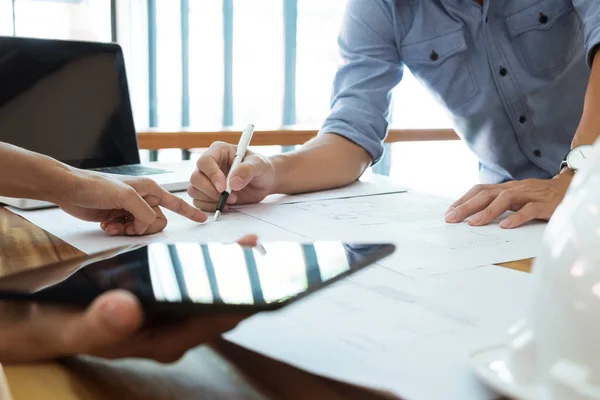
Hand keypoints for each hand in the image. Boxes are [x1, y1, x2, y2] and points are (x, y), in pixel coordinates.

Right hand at [0, 235, 258, 362]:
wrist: (55, 318)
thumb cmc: (68, 324)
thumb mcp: (77, 325)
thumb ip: (100, 322)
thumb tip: (125, 308)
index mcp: (164, 340)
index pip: (212, 323)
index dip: (240, 305)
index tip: (265, 286)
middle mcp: (177, 329)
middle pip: (222, 307)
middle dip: (246, 284)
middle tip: (268, 256)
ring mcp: (175, 314)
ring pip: (215, 293)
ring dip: (236, 271)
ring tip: (252, 246)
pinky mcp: (170, 298)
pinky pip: (202, 282)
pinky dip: (216, 265)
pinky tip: (228, 248)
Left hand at [57, 173, 206, 235]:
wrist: (69, 190)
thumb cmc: (96, 186)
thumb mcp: (126, 197)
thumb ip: (144, 212)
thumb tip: (149, 225)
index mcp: (150, 189)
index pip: (176, 202)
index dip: (190, 212)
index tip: (203, 220)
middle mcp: (143, 199)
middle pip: (158, 222)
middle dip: (143, 227)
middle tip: (127, 223)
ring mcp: (131, 209)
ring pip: (143, 229)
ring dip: (128, 231)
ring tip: (112, 224)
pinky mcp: (120, 217)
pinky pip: (129, 232)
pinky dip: (119, 231)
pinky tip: (107, 225)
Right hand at [188, 142, 275, 211]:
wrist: (264, 182)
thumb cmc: (261, 168)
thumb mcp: (259, 165)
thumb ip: (247, 170)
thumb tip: (233, 182)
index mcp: (219, 151)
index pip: (205, 161)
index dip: (212, 175)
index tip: (223, 187)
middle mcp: (209, 164)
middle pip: (196, 177)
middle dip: (211, 190)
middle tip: (229, 197)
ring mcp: (207, 179)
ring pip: (194, 190)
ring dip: (211, 199)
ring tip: (231, 200)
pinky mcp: (207, 193)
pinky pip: (199, 201)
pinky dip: (210, 206)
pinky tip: (226, 206)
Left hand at [445, 172, 572, 228]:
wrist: (571, 188)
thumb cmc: (539, 197)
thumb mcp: (517, 198)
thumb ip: (499, 204)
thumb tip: (475, 216)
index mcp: (506, 188)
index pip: (480, 190)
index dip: (464, 200)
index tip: (449, 212)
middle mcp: (515, 189)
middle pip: (486, 194)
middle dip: (467, 206)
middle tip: (452, 219)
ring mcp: (529, 195)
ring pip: (505, 199)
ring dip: (487, 211)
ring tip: (474, 223)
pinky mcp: (544, 204)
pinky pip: (529, 209)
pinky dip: (517, 217)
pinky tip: (505, 226)